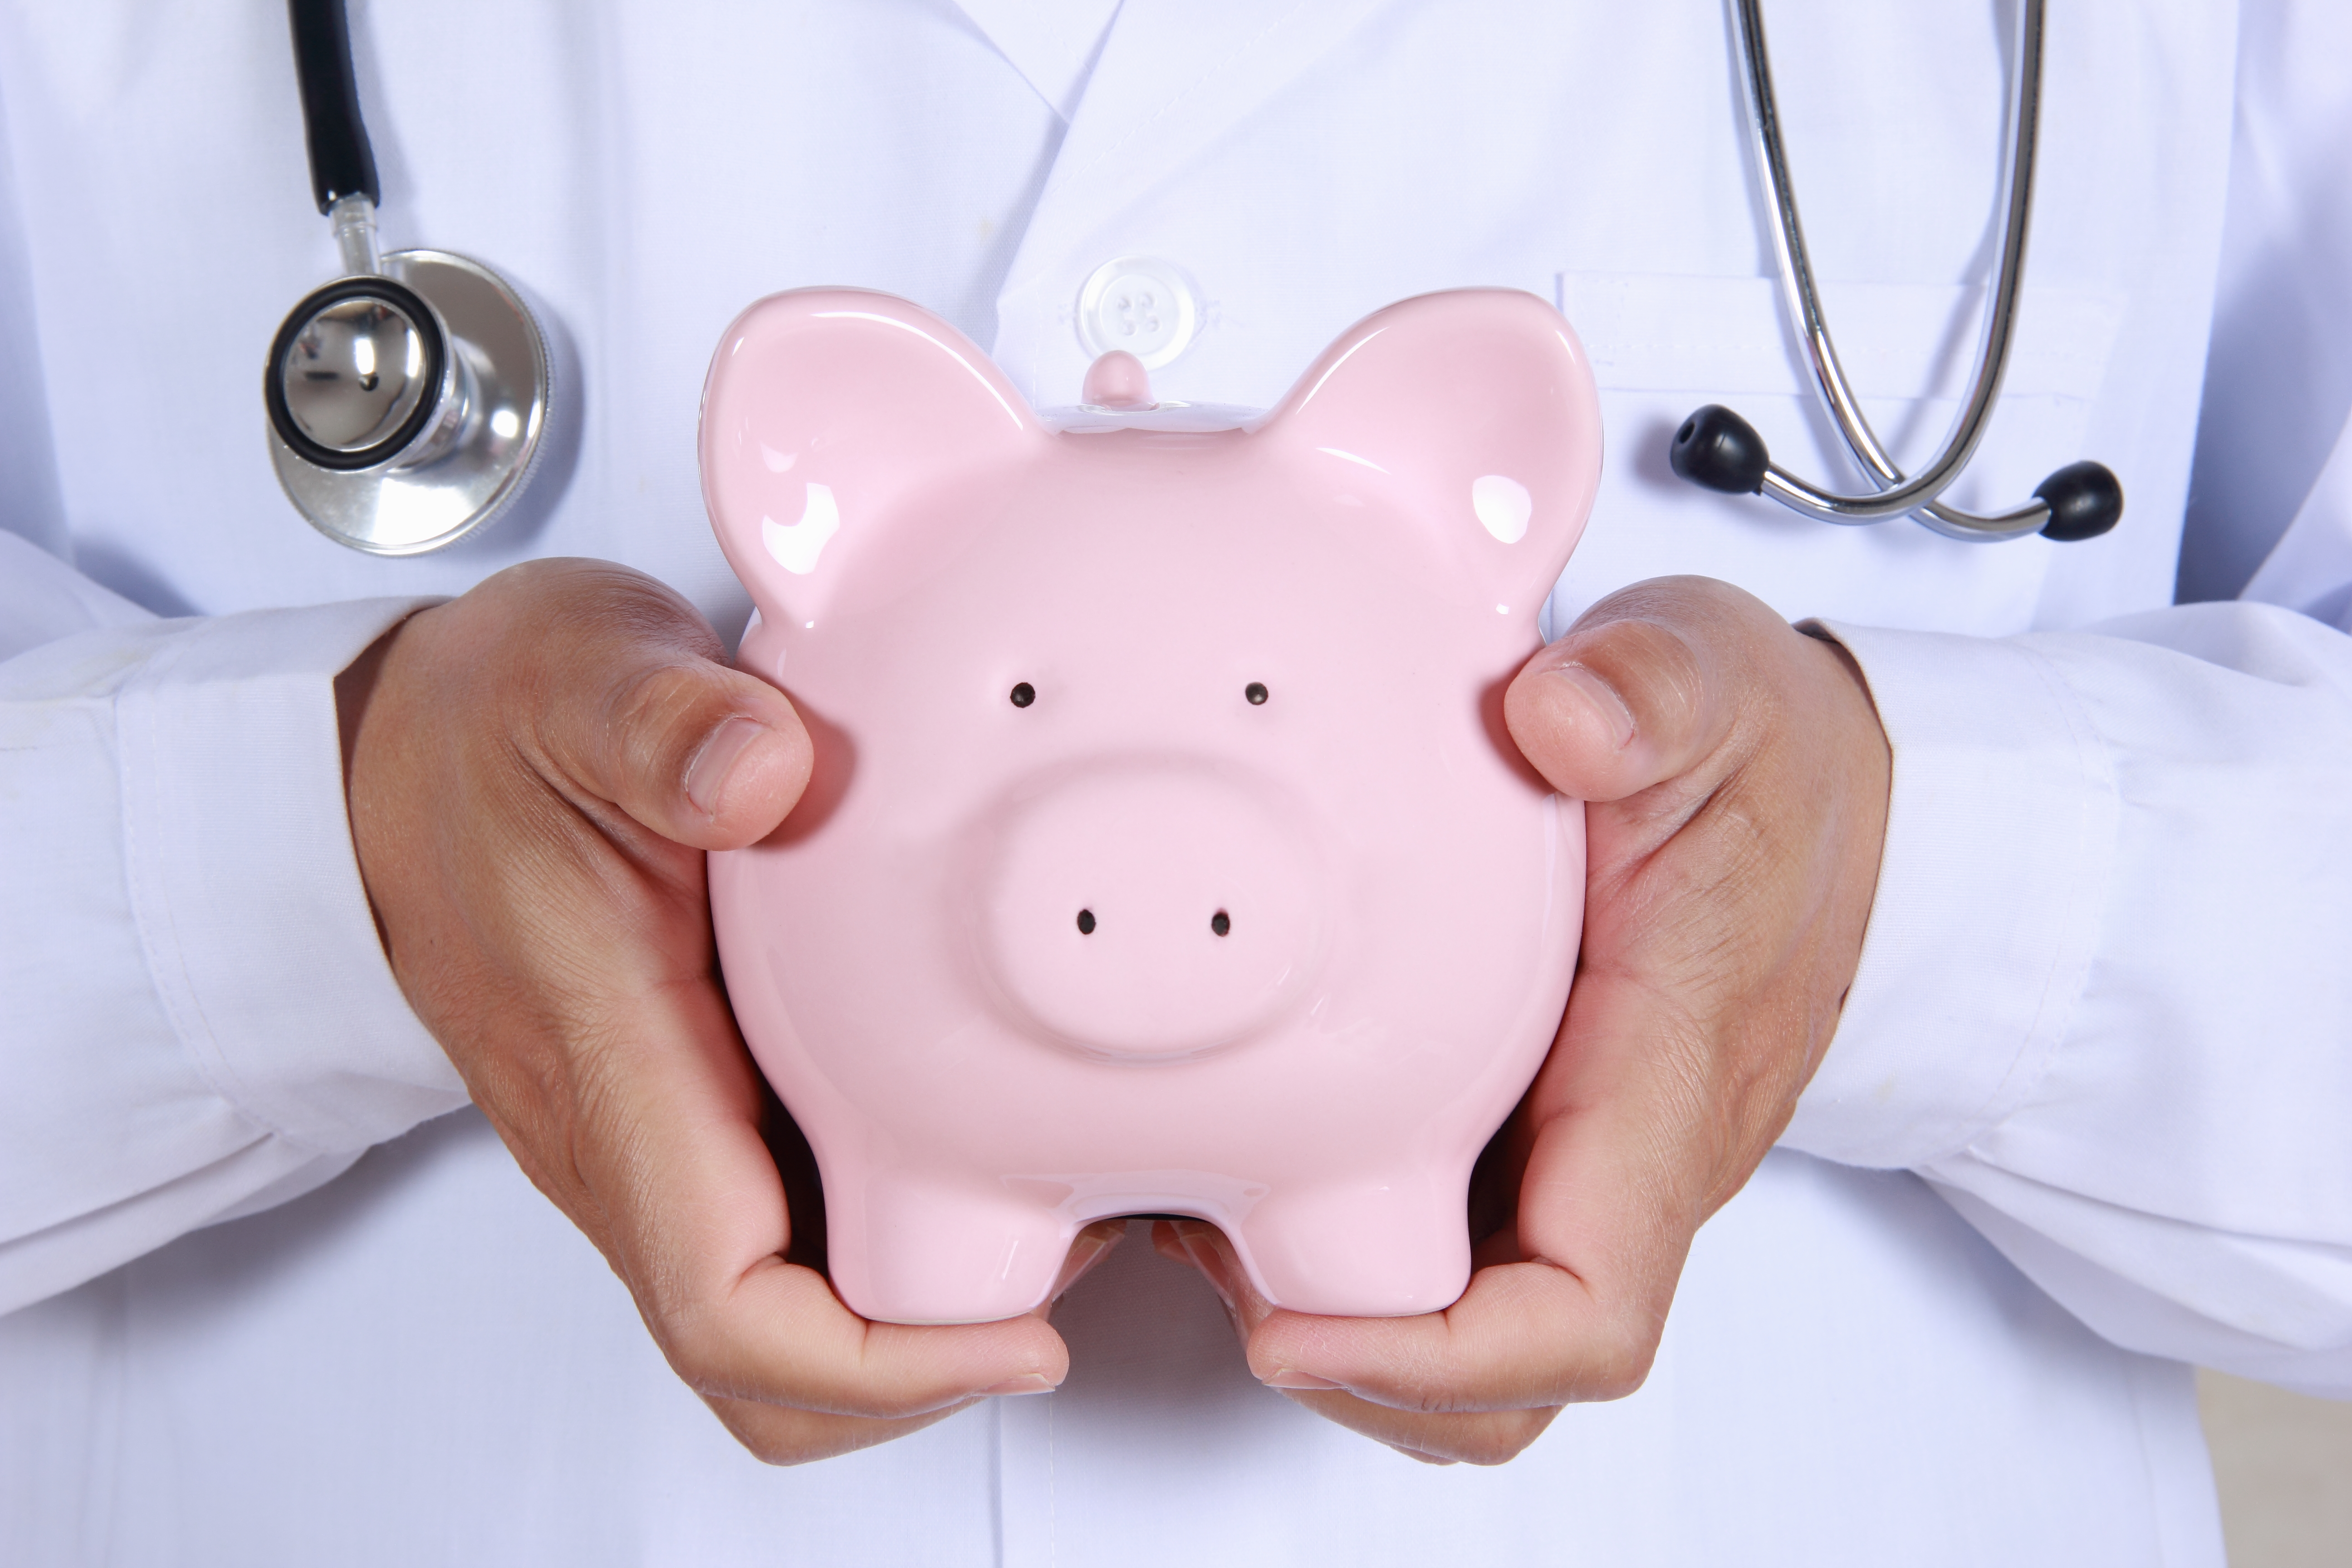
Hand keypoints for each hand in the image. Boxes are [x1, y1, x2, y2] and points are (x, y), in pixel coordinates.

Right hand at [340, 559, 1120, 1462]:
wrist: (395, 757)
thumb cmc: (483, 729)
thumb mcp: (571, 681)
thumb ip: (662, 722)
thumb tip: (763, 767)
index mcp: (613, 1065)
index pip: (727, 1307)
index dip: (878, 1363)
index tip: (1021, 1330)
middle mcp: (625, 1139)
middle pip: (764, 1361)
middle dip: (922, 1366)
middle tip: (1071, 1263)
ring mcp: (647, 1138)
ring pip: (778, 1311)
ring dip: (916, 1308)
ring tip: (1057, 1209)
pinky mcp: (678, 1107)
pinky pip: (781, 1228)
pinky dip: (886, 1233)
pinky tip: (980, 1140)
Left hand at [1156, 574, 1889, 1462]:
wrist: (1840, 792)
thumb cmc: (1771, 755)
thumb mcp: (1717, 681)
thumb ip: (1649, 690)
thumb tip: (1558, 714)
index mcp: (1661, 1082)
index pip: (1585, 1313)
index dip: (1439, 1355)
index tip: (1290, 1316)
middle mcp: (1629, 1159)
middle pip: (1510, 1371)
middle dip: (1357, 1359)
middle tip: (1204, 1243)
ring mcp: (1586, 1158)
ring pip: (1475, 1334)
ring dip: (1339, 1318)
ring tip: (1203, 1208)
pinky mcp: (1546, 1132)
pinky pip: (1456, 1254)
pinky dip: (1351, 1253)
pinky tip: (1255, 1152)